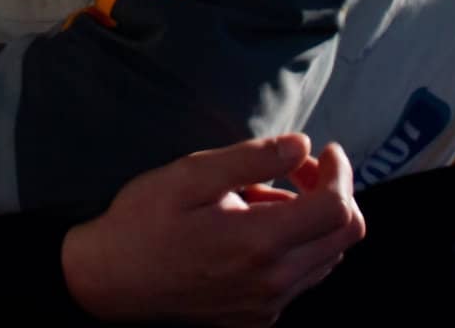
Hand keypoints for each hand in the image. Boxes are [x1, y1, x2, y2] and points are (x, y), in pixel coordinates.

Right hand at [61, 134, 363, 325]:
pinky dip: (295, 244)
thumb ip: (251, 159)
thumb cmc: (144, 221)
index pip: (337, 210)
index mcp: (259, 244)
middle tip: (299, 164)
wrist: (110, 281)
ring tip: (264, 192)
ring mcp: (267, 306)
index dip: (341, 172)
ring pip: (326, 258)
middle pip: (344, 237)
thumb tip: (301, 144)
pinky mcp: (258, 317)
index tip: (325, 148)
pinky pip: (301, 278)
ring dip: (313, 218)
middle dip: (333, 191)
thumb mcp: (191, 175)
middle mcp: (273, 283)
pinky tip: (253, 224)